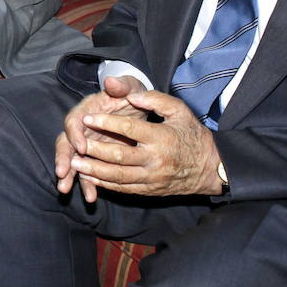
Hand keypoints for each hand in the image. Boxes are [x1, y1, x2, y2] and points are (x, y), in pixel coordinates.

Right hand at [54, 74, 146, 201]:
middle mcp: (81, 128)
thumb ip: (122, 85)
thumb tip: (111, 81)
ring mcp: (86, 143)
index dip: (75, 134)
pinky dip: (88, 183)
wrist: (136, 104)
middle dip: (62, 158)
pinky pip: (88, 171)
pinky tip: (91, 197)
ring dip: (69, 175)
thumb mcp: (129, 86)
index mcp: (87, 110)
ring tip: (66, 189)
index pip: (74, 121)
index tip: (82, 147)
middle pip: (66, 143)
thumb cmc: (130, 94)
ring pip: (72, 160)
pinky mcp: (94, 156)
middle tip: (61, 173)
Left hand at [66, 88, 223, 196]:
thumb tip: (132, 96)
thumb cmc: (192, 135)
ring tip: (76, 165)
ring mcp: (153, 177)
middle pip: (120, 156)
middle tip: (77, 146)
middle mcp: (156, 159)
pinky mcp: (150, 190)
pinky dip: (106, 184)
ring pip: (119, 176)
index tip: (88, 117)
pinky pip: (125, 188)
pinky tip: (91, 178)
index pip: (129, 129)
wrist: (210, 168)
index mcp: (162, 138)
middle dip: (95, 151)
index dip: (106, 122)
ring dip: (95, 171)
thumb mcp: (180, 111)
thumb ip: (156, 100)